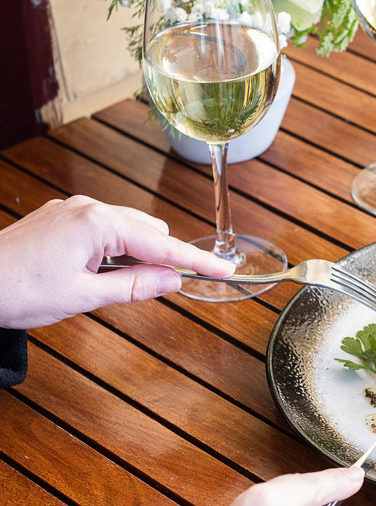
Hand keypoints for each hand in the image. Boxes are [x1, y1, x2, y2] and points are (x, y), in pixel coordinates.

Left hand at [0, 196, 235, 328]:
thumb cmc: (15, 290)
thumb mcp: (84, 297)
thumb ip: (134, 286)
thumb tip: (171, 280)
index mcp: (97, 223)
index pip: (162, 243)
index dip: (196, 260)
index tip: (224, 270)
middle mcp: (87, 208)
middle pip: (148, 229)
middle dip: (164, 256)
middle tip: (170, 287)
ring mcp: (71, 211)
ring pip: (126, 229)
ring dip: (137, 254)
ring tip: (124, 285)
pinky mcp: (59, 219)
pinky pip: (103, 229)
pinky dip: (115, 249)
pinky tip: (104, 272)